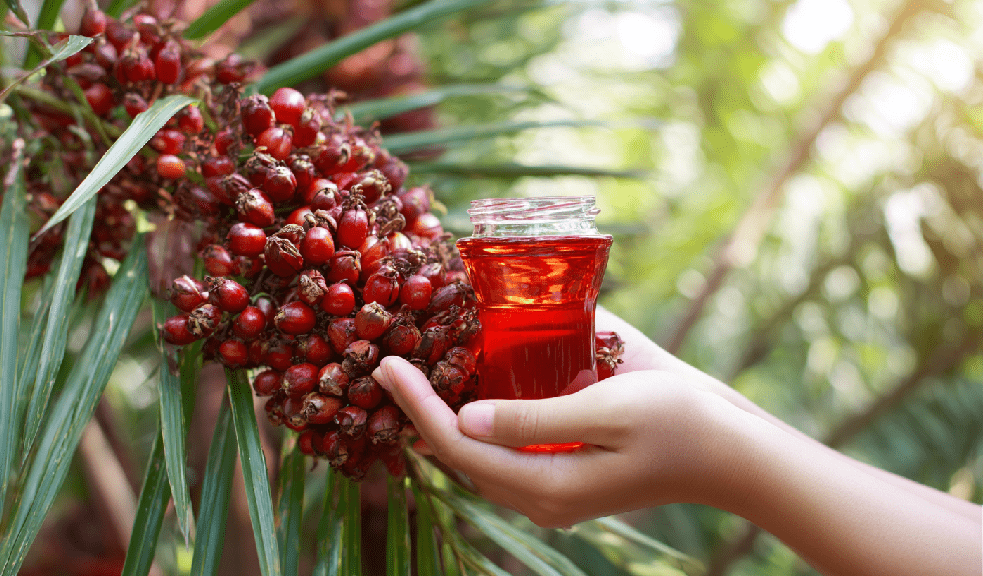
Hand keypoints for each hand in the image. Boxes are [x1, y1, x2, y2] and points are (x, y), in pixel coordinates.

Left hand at [372, 356, 747, 527]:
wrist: (731, 450)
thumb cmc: (678, 422)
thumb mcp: (606, 409)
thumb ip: (534, 416)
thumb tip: (465, 415)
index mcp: (545, 484)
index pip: (457, 445)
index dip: (416, 406)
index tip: (387, 364)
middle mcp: (540, 495)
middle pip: (459, 453)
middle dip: (420, 410)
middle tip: (393, 361)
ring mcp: (553, 490)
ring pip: (479, 455)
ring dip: (445, 415)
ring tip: (419, 371)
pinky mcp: (567, 475)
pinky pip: (507, 450)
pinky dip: (479, 420)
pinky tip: (471, 386)